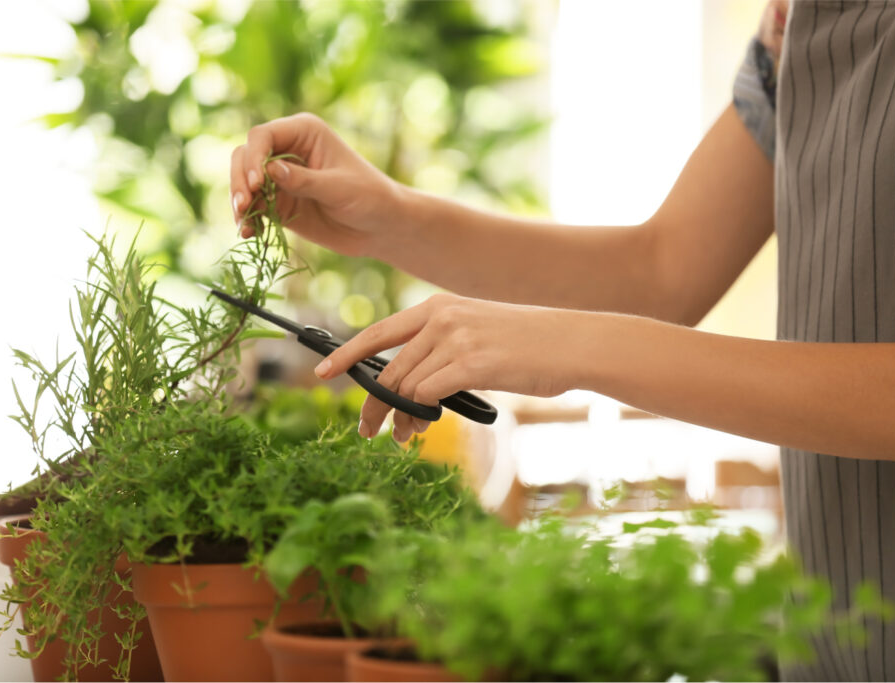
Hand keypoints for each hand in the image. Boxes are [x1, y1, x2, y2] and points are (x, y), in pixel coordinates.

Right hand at [230, 112, 403, 256]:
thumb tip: (270, 171)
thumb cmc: (368, 197)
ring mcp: (280, 178)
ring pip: (243, 182)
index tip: (255, 183)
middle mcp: (287, 150)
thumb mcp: (339, 188)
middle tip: (243, 205)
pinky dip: (248, 219)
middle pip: (245, 156)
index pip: (263, 136)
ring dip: (238, 201)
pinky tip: (249, 233)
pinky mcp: (279, 203)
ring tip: (243, 222)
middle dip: (239, 180)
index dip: (253, 157)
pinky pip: (254, 208)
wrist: (379, 227)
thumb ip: (305, 180)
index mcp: (303, 132)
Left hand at [313, 294, 577, 440]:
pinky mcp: (470, 364)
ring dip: (401, 418)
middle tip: (369, 430)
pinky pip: (426, 396)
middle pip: (388, 369)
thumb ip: (440, 351)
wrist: (573, 343)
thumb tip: (406, 392)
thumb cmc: (529, 345)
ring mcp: (455, 339)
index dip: (347, 354)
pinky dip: (419, 417)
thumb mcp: (477, 334)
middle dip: (374, 404)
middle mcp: (441, 318)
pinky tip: (422, 429)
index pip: (379, 332)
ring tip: (407, 436)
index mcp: (438, 306)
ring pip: (406, 387)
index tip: (322, 372)